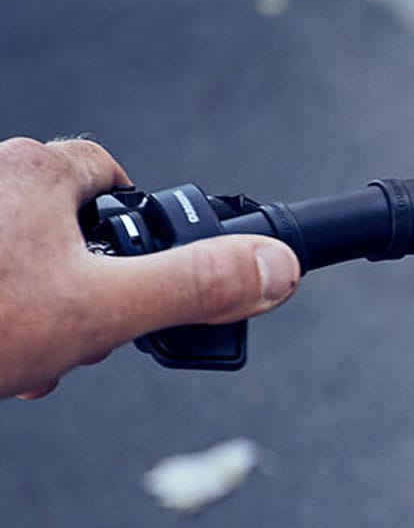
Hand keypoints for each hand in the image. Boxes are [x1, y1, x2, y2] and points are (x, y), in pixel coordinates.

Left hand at [0, 137, 299, 399]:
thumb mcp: (102, 309)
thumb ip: (194, 286)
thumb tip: (271, 268)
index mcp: (39, 173)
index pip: (113, 174)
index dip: (145, 223)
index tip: (153, 259)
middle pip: (70, 223)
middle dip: (89, 283)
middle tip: (89, 328)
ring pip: (26, 261)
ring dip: (41, 311)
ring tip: (35, 351)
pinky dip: (4, 318)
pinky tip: (3, 353)